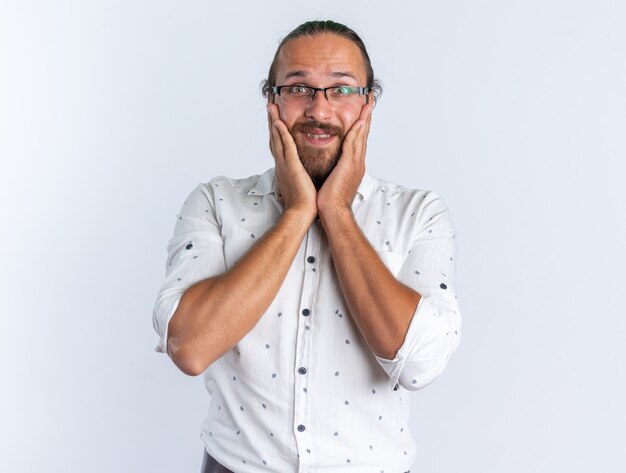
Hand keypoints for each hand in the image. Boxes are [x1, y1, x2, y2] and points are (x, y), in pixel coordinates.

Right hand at [267, 103, 316, 218]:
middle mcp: (282, 163)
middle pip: (274, 136)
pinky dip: (282, 134)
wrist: (302, 213)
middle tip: (269, 103)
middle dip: (271, 119)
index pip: (279, 143)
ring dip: (273, 121)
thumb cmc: (304, 201)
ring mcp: (284, 164)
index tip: (275, 116)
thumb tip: (302, 170)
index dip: (276, 128)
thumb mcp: (301, 182)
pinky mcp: (291, 167)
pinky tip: (279, 122)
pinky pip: (286, 147)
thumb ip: (299, 173)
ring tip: (271, 106)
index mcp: (285, 166)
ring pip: (277, 138)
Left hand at [317, 102, 372, 213]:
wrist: (333, 212)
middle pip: (363, 135)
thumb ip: (336, 170)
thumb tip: (333, 166)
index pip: (358, 141)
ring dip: (365, 119)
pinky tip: (359, 120)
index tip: (363, 113)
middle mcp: (358, 162)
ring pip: (361, 136)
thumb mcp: (334, 180)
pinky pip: (354, 144)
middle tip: (370, 102)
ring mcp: (355, 163)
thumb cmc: (331, 200)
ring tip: (368, 104)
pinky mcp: (350, 165)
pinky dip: (357, 131)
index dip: (361, 126)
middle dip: (367, 118)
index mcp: (354, 165)